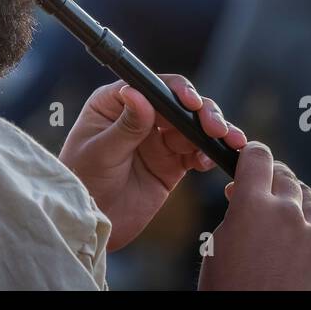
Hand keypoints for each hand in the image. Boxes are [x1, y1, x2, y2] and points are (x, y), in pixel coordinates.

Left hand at [59, 75, 245, 251]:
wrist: (89, 224)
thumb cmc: (82, 182)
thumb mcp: (100, 153)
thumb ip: (125, 126)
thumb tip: (137, 92)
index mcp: (115, 103)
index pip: (151, 86)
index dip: (176, 90)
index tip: (191, 102)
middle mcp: (140, 116)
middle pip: (178, 104)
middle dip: (202, 112)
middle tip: (215, 127)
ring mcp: (157, 139)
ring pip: (192, 126)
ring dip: (213, 131)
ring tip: (228, 140)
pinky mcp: (171, 164)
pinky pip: (195, 152)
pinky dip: (208, 154)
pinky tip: (210, 160)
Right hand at [199, 143, 310, 290]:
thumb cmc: (227, 283)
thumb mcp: (220, 238)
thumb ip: (239, 207)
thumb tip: (246, 191)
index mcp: (252, 204)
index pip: (258, 156)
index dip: (252, 155)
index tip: (250, 160)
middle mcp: (286, 212)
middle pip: (286, 176)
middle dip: (274, 180)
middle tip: (265, 191)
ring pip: (310, 199)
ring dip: (297, 202)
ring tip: (287, 213)